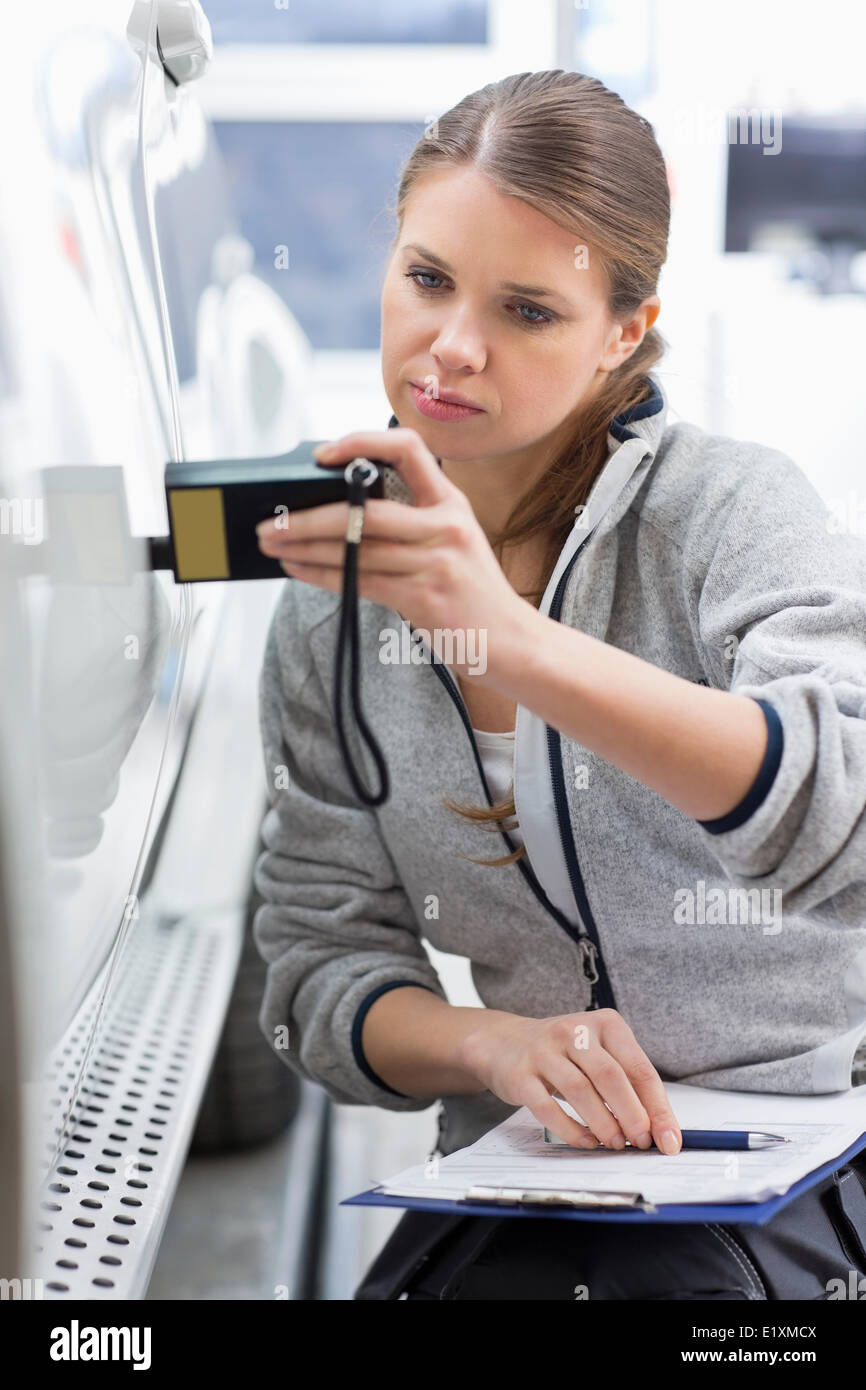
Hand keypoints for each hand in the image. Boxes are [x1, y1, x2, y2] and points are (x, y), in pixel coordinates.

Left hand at [255, 427, 530, 680]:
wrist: (512, 640)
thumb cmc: (471, 592)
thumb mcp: (453, 541)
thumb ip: (411, 522)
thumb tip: (339, 511)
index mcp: (452, 502)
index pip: (408, 448)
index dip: (362, 441)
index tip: (323, 455)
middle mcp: (446, 526)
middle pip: (364, 510)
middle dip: (308, 516)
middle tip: (272, 519)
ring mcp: (437, 562)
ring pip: (355, 549)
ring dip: (305, 548)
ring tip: (274, 545)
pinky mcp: (425, 597)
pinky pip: (361, 581)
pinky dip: (321, 575)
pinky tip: (298, 570)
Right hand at [458, 1008, 682, 1153]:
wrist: (505, 1042)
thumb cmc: (564, 1053)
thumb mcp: (598, 1053)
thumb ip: (626, 1083)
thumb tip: (658, 1128)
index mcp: (605, 1024)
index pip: (639, 1068)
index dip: (657, 1107)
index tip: (669, 1139)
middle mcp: (575, 1031)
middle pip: (611, 1076)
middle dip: (632, 1116)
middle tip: (641, 1142)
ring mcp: (544, 1051)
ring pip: (580, 1091)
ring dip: (603, 1124)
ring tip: (615, 1143)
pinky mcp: (520, 1074)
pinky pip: (547, 1107)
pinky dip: (571, 1130)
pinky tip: (586, 1141)